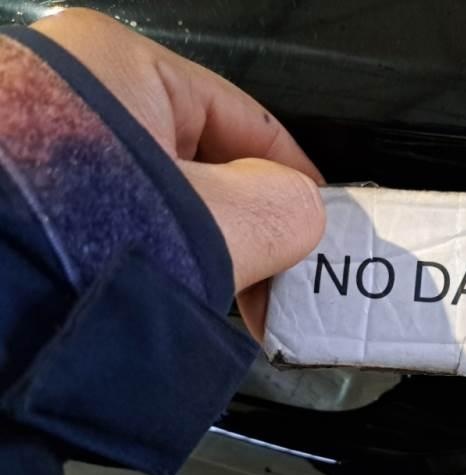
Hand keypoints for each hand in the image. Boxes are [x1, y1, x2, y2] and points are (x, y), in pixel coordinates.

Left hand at [31, 8, 324, 339]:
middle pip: (200, 161)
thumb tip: (299, 213)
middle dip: (242, 228)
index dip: (294, 175)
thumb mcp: (219, 223)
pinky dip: (146, 259)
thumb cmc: (76, 250)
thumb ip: (287, 207)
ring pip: (156, 199)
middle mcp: (68, 94)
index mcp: (118, 65)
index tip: (316, 224)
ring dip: (195, 252)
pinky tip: (158, 296)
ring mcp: (38, 150)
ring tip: (210, 299)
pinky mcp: (21, 204)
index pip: (246, 116)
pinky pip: (111, 223)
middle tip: (267, 280)